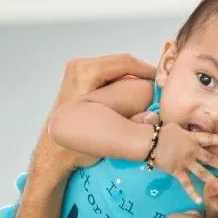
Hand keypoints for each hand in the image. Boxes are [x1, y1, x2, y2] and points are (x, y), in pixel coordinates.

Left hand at [34, 54, 155, 175]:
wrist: (53, 154)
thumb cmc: (75, 146)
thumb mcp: (106, 134)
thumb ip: (131, 124)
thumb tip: (154, 118)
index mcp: (85, 74)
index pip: (126, 63)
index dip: (149, 72)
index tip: (164, 84)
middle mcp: (80, 67)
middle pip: (123, 64)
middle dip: (143, 76)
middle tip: (160, 92)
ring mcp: (78, 71)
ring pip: (117, 69)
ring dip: (134, 80)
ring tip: (149, 96)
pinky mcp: (79, 79)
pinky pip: (109, 75)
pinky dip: (123, 84)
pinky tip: (132, 99)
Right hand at [154, 122, 217, 203]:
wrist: (149, 142)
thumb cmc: (160, 132)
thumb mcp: (176, 126)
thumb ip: (186, 131)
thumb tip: (189, 130)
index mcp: (193, 139)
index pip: (211, 139)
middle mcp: (192, 151)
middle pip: (210, 159)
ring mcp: (185, 162)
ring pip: (202, 173)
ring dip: (213, 181)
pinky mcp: (177, 171)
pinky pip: (186, 184)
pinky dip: (192, 193)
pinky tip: (198, 200)